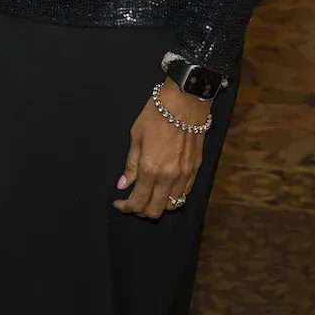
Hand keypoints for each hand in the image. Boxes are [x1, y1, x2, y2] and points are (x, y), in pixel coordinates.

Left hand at [112, 81, 209, 219]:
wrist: (184, 102)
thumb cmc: (155, 116)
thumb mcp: (135, 137)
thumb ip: (130, 165)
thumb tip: (123, 185)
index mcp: (149, 169)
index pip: (138, 201)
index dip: (126, 207)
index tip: (119, 203)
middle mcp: (168, 177)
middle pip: (155, 210)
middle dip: (141, 211)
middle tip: (132, 203)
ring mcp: (184, 175)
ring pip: (172, 205)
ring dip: (159, 206)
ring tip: (149, 197)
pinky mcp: (195, 170)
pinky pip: (184, 193)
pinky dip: (173, 197)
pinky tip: (165, 189)